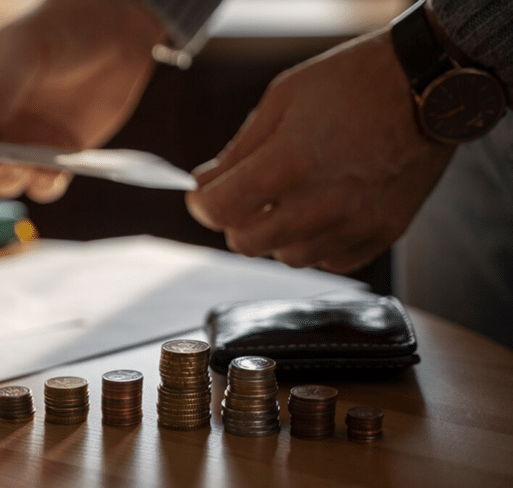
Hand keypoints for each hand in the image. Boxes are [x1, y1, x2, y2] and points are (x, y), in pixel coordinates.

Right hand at [0, 0, 165, 201]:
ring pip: (1, 180)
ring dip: (7, 182)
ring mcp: (24, 138)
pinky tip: (53, 172)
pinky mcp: (57, 153)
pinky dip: (43, 186)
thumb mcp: (23, 52)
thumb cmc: (62, 30)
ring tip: (26, 167)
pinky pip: (42, 185)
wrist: (116, 36)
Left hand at [185, 29, 456, 273]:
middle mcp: (321, 203)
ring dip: (277, 234)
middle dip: (236, 221)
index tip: (204, 195)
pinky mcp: (382, 234)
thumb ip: (238, 151)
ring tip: (292, 198)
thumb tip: (204, 185)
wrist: (428, 85)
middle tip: (246, 197)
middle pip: (247, 245)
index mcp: (289, 163)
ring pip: (288, 257)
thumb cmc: (353, 82)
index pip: (220, 210)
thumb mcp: (282, 100)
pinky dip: (317, 243)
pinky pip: (330, 261)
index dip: (202, 204)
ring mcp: (355, 224)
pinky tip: (323, 211)